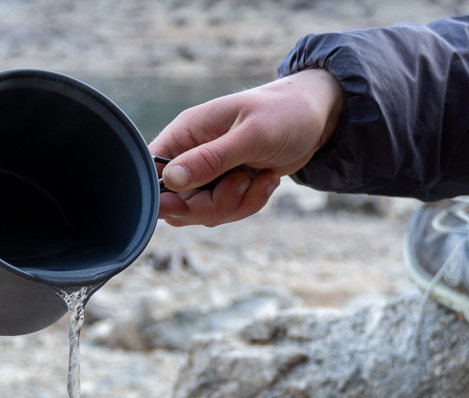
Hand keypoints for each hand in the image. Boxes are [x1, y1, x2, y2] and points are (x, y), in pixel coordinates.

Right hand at [151, 69, 343, 226]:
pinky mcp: (226, 187)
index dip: (160, 195)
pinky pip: (225, 213)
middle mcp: (191, 155)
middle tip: (241, 184)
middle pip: (177, 205)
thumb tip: (170, 180)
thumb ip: (211, 159)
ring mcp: (208, 174)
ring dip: (235, 205)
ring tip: (260, 178)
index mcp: (186, 134)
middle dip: (212, 205)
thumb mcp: (251, 135)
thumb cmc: (285, 113)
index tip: (186, 202)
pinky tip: (266, 180)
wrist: (317, 117)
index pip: (151, 171)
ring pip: (202, 214)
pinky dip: (249, 204)